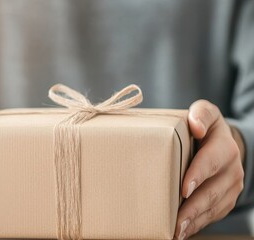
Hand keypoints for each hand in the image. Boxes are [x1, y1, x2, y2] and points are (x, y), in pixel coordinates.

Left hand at [175, 100, 244, 239]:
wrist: (221, 143)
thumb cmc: (204, 127)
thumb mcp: (205, 113)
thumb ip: (200, 114)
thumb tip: (195, 125)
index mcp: (225, 146)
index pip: (211, 161)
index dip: (198, 175)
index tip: (184, 189)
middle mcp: (232, 169)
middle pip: (212, 191)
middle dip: (193, 208)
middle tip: (176, 221)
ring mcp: (232, 187)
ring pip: (213, 207)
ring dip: (194, 221)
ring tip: (176, 232)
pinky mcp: (227, 200)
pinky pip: (213, 214)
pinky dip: (198, 224)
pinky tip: (182, 232)